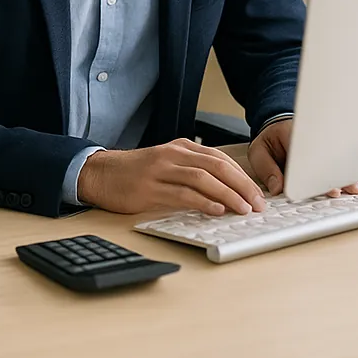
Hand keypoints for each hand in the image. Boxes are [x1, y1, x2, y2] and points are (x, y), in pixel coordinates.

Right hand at [77, 138, 267, 216]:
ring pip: (202, 179)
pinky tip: (216, 210)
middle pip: (216, 166)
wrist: (100, 173)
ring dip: (227, 195)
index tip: (257, 193)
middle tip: (258, 203)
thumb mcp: (167, 163)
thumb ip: (192, 171)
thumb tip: (226, 191)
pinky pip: (181, 194)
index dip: (243, 176)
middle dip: (242, 185)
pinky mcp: (149, 189)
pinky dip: (202, 202)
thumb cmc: (135, 172)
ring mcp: (160, 171)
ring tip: (243, 209)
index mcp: (180, 148)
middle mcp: (172, 155)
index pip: (220, 159)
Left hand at [248, 118, 357, 197]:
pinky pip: (348, 162)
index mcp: (296, 139)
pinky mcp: (332, 154)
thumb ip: (267, 169)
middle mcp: (316, 143)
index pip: (311, 156)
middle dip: (343, 177)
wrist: (278, 125)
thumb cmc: (271, 139)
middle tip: (353, 188)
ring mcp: (327, 148)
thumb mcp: (259, 151)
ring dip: (355, 175)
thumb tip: (279, 188)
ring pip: (344, 162)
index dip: (320, 173)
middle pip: (333, 160)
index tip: (330, 186)